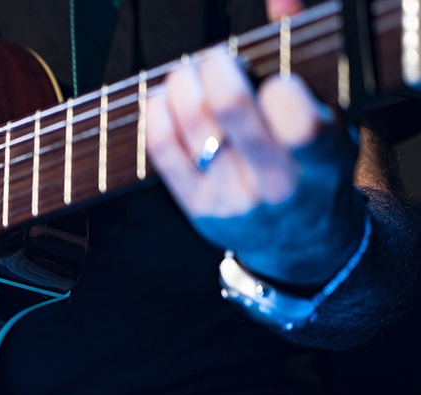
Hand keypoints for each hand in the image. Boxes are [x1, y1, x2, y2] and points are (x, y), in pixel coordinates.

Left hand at [145, 47, 364, 285]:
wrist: (302, 242)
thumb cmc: (316, 165)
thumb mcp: (332, 118)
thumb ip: (305, 56)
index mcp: (322, 163)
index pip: (298, 124)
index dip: (278, 90)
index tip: (272, 79)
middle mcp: (277, 186)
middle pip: (230, 110)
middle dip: (216, 67)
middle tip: (214, 59)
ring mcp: (233, 199)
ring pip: (191, 123)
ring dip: (182, 82)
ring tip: (189, 72)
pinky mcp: (197, 208)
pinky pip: (162, 150)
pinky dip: (157, 111)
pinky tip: (166, 96)